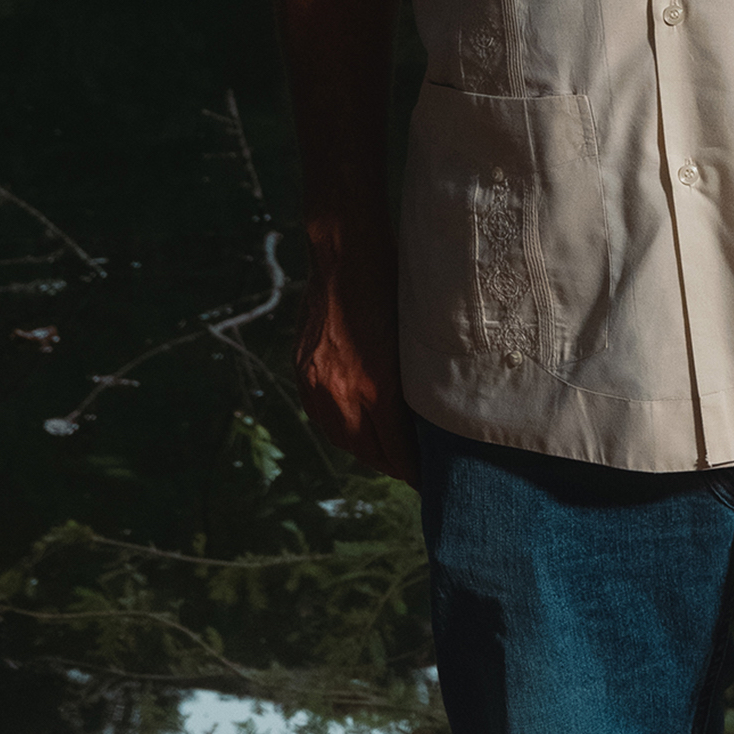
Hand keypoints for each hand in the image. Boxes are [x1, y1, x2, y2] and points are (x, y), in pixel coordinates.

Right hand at [293, 232, 418, 485]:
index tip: (428, 478)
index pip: (397, 451)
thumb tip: (429, 414)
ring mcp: (318, 384)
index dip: (413, 469)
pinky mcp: (304, 371)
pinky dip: (339, 429)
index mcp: (377, 391)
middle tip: (411, 472)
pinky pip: (320, 416)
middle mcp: (343, 395)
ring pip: (341, 438)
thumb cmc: (396, 288)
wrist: (347, 255)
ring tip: (386, 456)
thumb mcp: (416, 340)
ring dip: (364, 451)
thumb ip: (416, 383)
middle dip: (391, 465)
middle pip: (368, 452)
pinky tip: (355, 429)